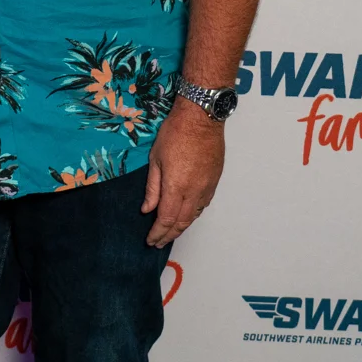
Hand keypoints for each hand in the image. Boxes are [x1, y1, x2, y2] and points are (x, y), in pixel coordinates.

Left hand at [142, 96, 224, 248]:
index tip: (151, 240)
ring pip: (194, 216)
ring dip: (182, 227)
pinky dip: (193, 215)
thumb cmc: (174, 133)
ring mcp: (207, 187)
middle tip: (158, 242)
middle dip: (169, 235)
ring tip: (170, 233)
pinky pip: (203, 205)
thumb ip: (152, 187)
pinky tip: (186, 216)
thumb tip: (147, 209)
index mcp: (176, 186)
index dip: (158, 232)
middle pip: (182, 222)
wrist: (201, 118)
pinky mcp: (215, 181)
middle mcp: (194, 192)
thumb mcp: (155, 158)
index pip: (167, 219)